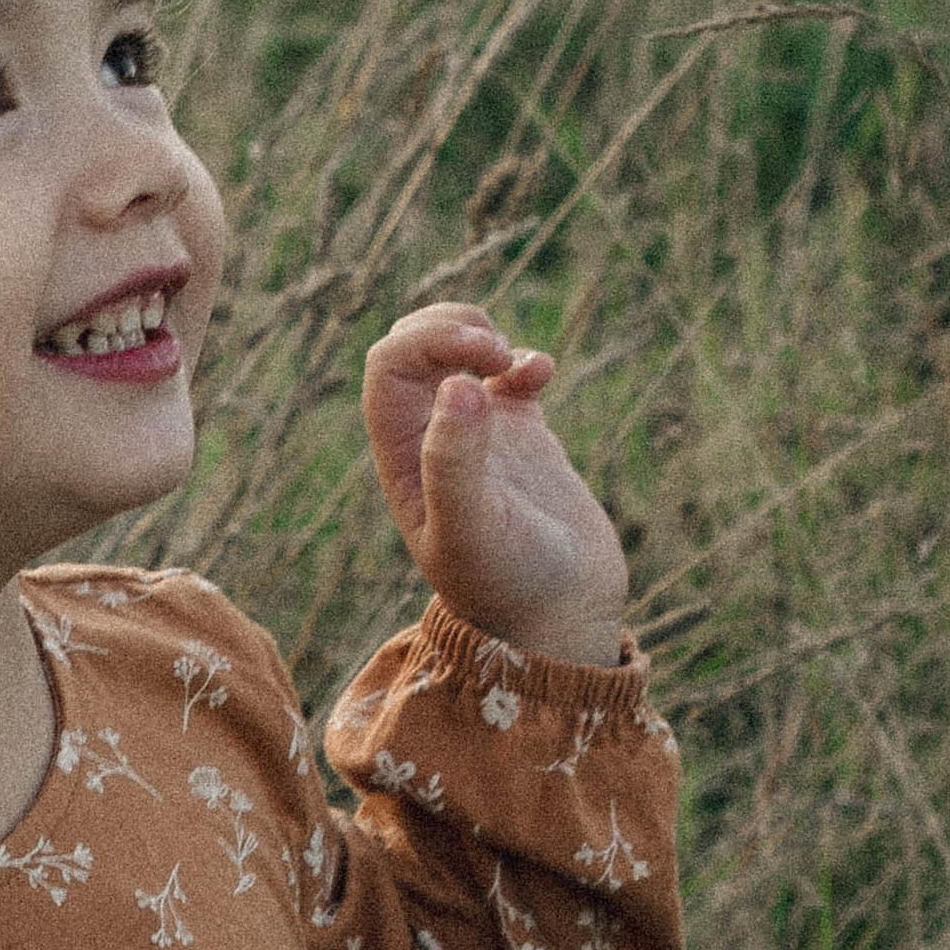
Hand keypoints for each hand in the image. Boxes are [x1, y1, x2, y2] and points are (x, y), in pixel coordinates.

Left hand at [363, 301, 627, 668]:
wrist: (562, 621)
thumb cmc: (507, 585)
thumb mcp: (470, 531)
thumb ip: (455, 462)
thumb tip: (458, 385)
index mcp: (402, 456)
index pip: (387, 365)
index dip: (426, 342)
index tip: (481, 359)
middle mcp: (430, 439)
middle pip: (413, 346)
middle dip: (451, 329)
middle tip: (496, 354)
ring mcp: (476, 434)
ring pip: (454, 353)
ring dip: (481, 335)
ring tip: (512, 363)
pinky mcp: (521, 437)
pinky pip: (508, 375)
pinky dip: (525, 359)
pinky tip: (543, 375)